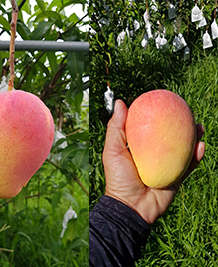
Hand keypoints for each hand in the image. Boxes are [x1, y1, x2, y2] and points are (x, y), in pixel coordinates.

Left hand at [103, 99, 204, 224]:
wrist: (131, 207)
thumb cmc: (118, 178)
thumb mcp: (113, 150)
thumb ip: (115, 128)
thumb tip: (120, 102)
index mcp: (138, 148)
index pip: (149, 128)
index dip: (157, 116)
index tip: (164, 102)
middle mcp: (153, 156)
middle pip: (169, 137)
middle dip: (179, 124)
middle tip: (186, 111)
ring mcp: (166, 167)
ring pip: (182, 149)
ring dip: (193, 137)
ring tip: (198, 126)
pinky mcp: (176, 178)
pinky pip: (189, 166)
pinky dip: (196, 156)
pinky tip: (201, 145)